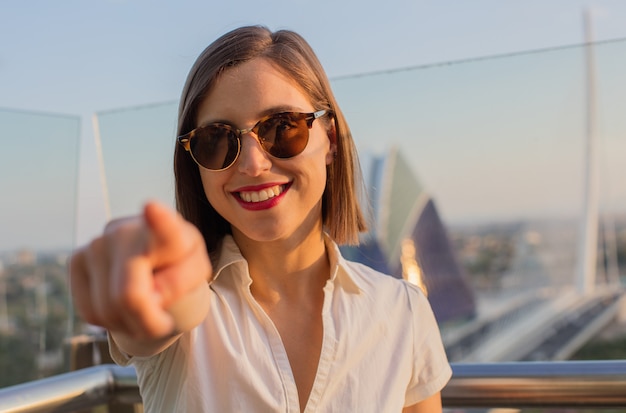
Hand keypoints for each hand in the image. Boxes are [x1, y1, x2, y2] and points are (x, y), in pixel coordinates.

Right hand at [70, 201, 211, 342]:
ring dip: (129, 323)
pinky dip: (111, 321)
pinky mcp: (77, 259)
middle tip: (162, 322)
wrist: (155, 261)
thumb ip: (181, 281)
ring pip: (107, 310)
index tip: (151, 208)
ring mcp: (97, 243)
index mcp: (170, 231)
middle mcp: (127, 231)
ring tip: (144, 308)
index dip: (158, 220)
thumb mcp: (196, 275)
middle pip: (128, 296)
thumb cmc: (180, 266)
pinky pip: (90, 312)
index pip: (164, 228)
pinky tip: (124, 305)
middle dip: (147, 323)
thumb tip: (150, 291)